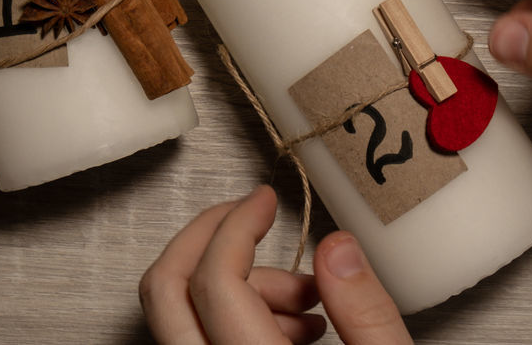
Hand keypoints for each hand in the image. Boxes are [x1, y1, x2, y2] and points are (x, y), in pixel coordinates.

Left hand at [140, 185, 411, 343]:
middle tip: (248, 213)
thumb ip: (367, 312)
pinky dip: (230, 317)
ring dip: (232, 286)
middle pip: (165, 290)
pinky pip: (194, 338)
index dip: (238, 224)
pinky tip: (293, 329)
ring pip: (176, 315)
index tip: (264, 200)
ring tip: (306, 303)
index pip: (216, 279)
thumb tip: (336, 245)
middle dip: (207, 235)